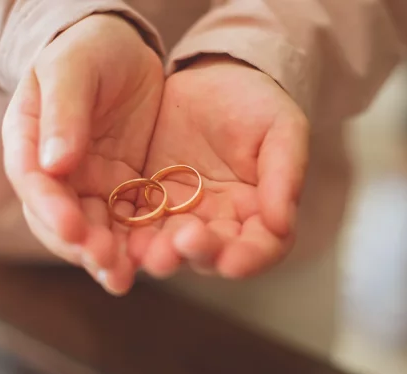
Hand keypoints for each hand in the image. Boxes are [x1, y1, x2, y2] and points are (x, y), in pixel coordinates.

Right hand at [2, 14, 163, 293]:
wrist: (119, 49)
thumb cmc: (88, 50)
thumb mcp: (71, 69)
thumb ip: (63, 113)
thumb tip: (55, 165)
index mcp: (29, 141)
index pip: (34, 182)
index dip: (51, 209)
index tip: (74, 229)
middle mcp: (55, 172)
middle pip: (60, 218)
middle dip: (81, 245)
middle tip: (106, 264)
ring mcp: (88, 185)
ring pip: (92, 229)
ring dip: (106, 256)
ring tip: (123, 278)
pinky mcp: (122, 188)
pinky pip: (126, 221)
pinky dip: (134, 244)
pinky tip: (148, 262)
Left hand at [130, 55, 308, 278]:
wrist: (210, 79)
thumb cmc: (255, 102)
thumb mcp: (281, 128)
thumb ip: (285, 173)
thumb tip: (281, 225)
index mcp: (258, 211)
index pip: (261, 248)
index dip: (249, 258)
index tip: (231, 261)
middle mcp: (220, 222)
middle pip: (212, 254)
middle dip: (197, 254)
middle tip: (182, 244)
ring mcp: (182, 215)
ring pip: (171, 246)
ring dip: (160, 253)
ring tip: (147, 250)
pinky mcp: (150, 201)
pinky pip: (139, 223)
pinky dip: (131, 234)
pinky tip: (122, 236)